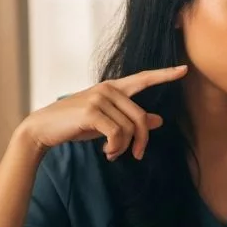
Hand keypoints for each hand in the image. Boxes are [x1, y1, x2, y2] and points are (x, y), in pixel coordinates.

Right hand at [18, 65, 186, 159]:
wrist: (43, 129)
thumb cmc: (76, 125)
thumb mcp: (107, 122)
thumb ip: (131, 119)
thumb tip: (159, 120)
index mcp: (113, 87)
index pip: (143, 79)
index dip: (164, 75)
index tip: (184, 70)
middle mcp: (108, 89)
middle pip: (141, 118)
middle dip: (141, 141)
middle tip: (135, 155)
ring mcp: (99, 98)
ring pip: (129, 129)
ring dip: (123, 148)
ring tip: (112, 153)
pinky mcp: (91, 112)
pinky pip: (117, 134)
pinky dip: (115, 148)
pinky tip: (106, 153)